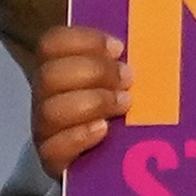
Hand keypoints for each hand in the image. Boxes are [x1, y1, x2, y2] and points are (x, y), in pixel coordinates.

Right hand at [30, 25, 129, 178]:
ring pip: (50, 111)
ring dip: (92, 103)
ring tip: (124, 105)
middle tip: (128, 79)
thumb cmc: (124, 104)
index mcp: (58, 67)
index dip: (85, 41)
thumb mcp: (125, 75)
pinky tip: (104, 130)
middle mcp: (45, 96)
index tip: (119, 48)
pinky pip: (53, 149)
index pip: (52, 43)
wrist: (118, 160)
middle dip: (94, 72)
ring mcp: (46, 130)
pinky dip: (80, 136)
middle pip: (49, 75)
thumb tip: (149, 33)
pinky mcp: (53, 161)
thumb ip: (126, 56)